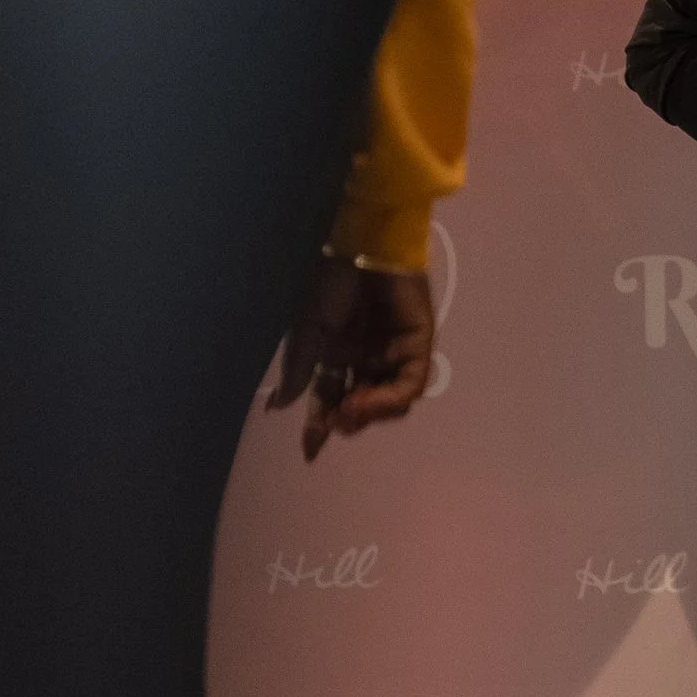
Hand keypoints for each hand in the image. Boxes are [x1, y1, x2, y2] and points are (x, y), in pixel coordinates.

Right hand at [270, 257, 437, 462]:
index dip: (319, 426)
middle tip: (332, 426)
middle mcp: (365, 356)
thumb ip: (298, 370)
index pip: (328, 398)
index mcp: (335, 352)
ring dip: (367, 415)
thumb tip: (279, 407)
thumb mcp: (307, 330)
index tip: (309, 453)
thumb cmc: (329, 280)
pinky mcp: (418, 345)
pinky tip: (365, 402)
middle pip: (358, 403)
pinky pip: (409, 385)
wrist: (360, 242)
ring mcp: (393, 351)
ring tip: (348, 413)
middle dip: (345, 421)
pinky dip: (388, 400)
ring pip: (388, 401)